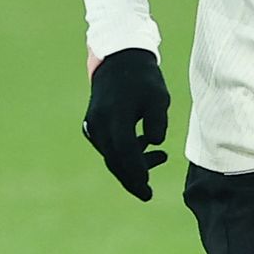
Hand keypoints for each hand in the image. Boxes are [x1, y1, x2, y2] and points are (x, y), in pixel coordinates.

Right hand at [81, 49, 171, 201]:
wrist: (118, 59)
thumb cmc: (142, 78)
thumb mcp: (158, 98)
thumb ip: (158, 122)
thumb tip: (155, 143)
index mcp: (115, 116)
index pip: (125, 152)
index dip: (137, 171)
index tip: (148, 186)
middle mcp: (99, 123)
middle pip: (114, 160)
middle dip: (132, 179)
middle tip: (148, 194)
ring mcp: (93, 125)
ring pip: (110, 155)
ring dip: (131, 163)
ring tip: (161, 156)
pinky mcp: (92, 124)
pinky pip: (107, 146)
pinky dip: (122, 153)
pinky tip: (143, 146)